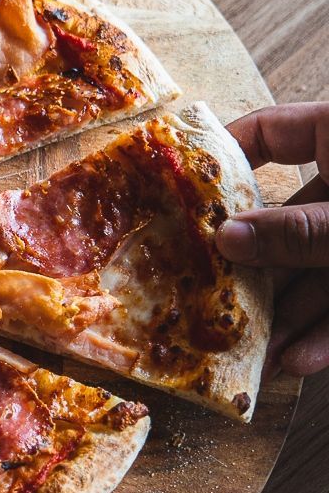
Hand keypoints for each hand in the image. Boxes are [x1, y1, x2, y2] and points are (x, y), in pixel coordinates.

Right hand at [216, 102, 328, 375]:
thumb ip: (297, 230)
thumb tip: (225, 237)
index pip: (271, 131)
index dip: (224, 156)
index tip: (178, 190)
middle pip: (284, 221)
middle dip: (253, 268)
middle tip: (208, 294)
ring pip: (315, 269)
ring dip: (287, 315)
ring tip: (254, 351)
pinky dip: (328, 330)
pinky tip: (302, 360)